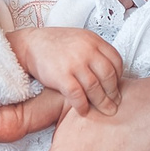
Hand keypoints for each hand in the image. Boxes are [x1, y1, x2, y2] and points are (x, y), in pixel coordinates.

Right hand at [6, 26, 124, 115]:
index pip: (116, 61)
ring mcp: (74, 63)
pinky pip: (78, 96)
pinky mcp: (62, 76)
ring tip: (105, 111)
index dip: (119, 77)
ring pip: (95, 88)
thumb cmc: (55, 44)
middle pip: (108, 76)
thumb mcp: (80, 39)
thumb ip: (95, 52)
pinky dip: (83, 106)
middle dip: (113, 93)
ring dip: (102, 102)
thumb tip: (112, 72)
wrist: (30, 44)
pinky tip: (84, 111)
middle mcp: (86, 50)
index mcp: (93, 40)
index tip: (117, 87)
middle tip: (115, 103)